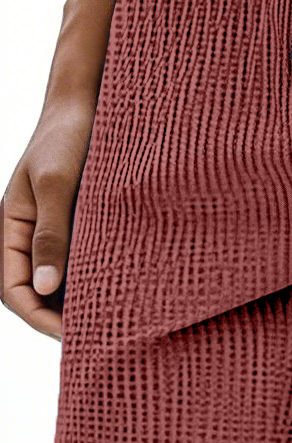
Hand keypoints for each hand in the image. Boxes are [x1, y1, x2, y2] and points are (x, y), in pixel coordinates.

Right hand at [1, 94, 95, 340]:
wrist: (90, 101)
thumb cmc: (67, 135)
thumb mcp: (56, 183)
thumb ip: (51, 234)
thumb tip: (46, 288)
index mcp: (10, 228)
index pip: (13, 290)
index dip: (38, 318)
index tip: (72, 336)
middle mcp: (31, 235)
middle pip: (37, 293)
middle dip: (61, 320)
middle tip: (102, 342)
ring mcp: (57, 229)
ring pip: (63, 280)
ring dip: (83, 302)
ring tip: (118, 324)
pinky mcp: (84, 223)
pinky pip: (86, 260)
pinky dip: (100, 278)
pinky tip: (129, 290)